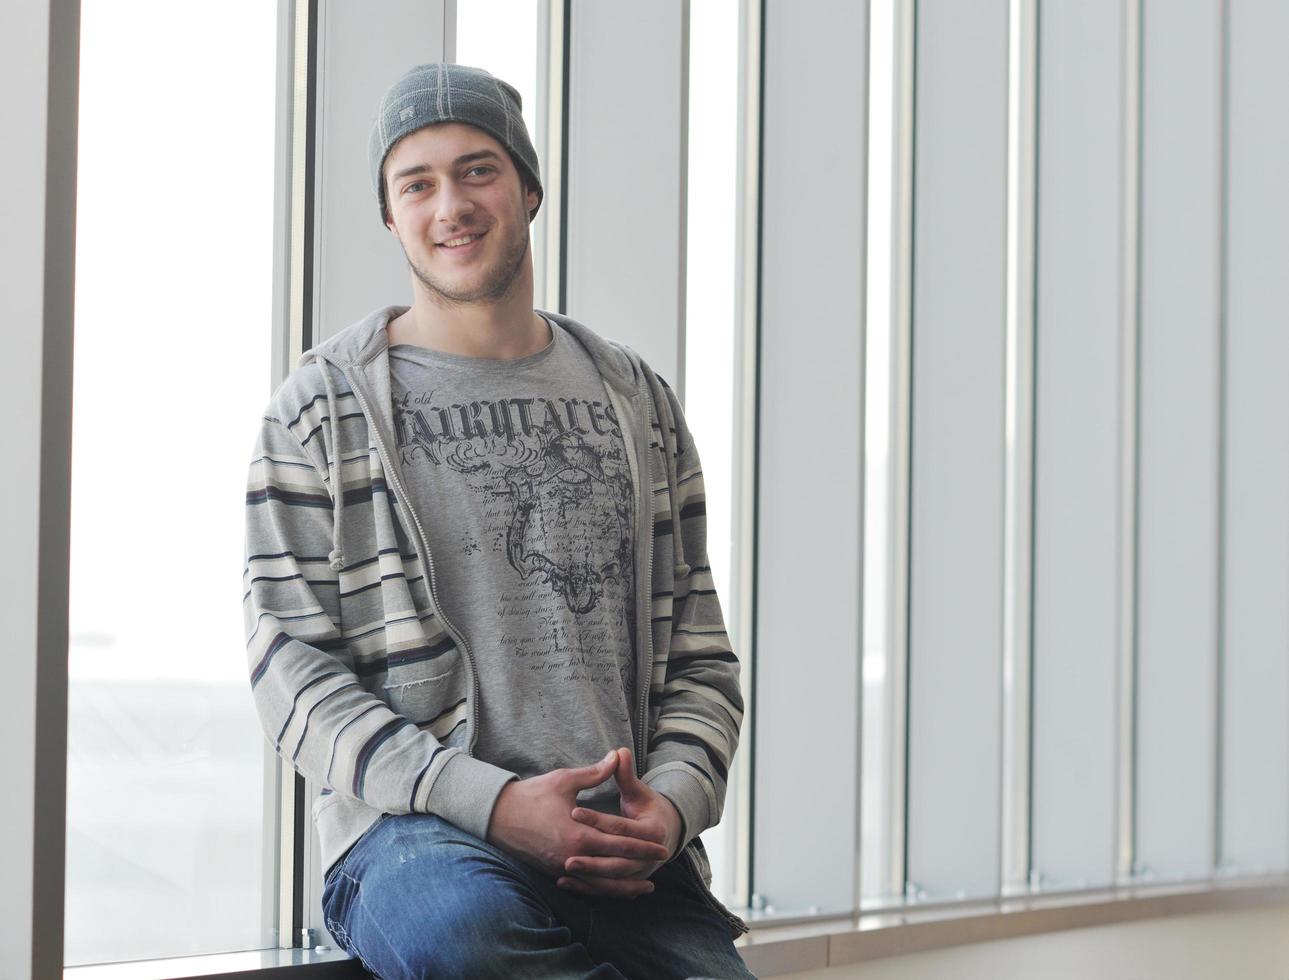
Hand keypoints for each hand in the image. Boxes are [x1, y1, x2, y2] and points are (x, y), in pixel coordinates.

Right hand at [486, 750, 670, 892]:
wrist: (497, 815)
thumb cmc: (532, 795)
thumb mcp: (565, 780)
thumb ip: (595, 773)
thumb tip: (617, 756)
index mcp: (579, 834)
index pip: (620, 843)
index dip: (643, 845)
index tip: (663, 845)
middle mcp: (572, 856)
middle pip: (615, 866)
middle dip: (640, 864)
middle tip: (662, 861)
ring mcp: (561, 867)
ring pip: (600, 884)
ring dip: (624, 887)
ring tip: (643, 888)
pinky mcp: (553, 870)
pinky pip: (583, 885)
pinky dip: (601, 889)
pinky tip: (611, 888)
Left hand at [557, 747, 683, 897]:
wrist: (665, 833)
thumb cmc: (648, 807)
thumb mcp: (638, 791)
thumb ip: (626, 775)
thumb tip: (619, 751)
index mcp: (653, 830)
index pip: (621, 827)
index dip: (597, 819)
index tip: (573, 811)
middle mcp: (650, 857)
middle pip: (617, 860)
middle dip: (591, 857)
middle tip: (565, 852)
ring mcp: (640, 872)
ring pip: (611, 878)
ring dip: (587, 876)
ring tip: (563, 867)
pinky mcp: (629, 882)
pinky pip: (606, 889)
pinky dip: (586, 887)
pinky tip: (564, 881)